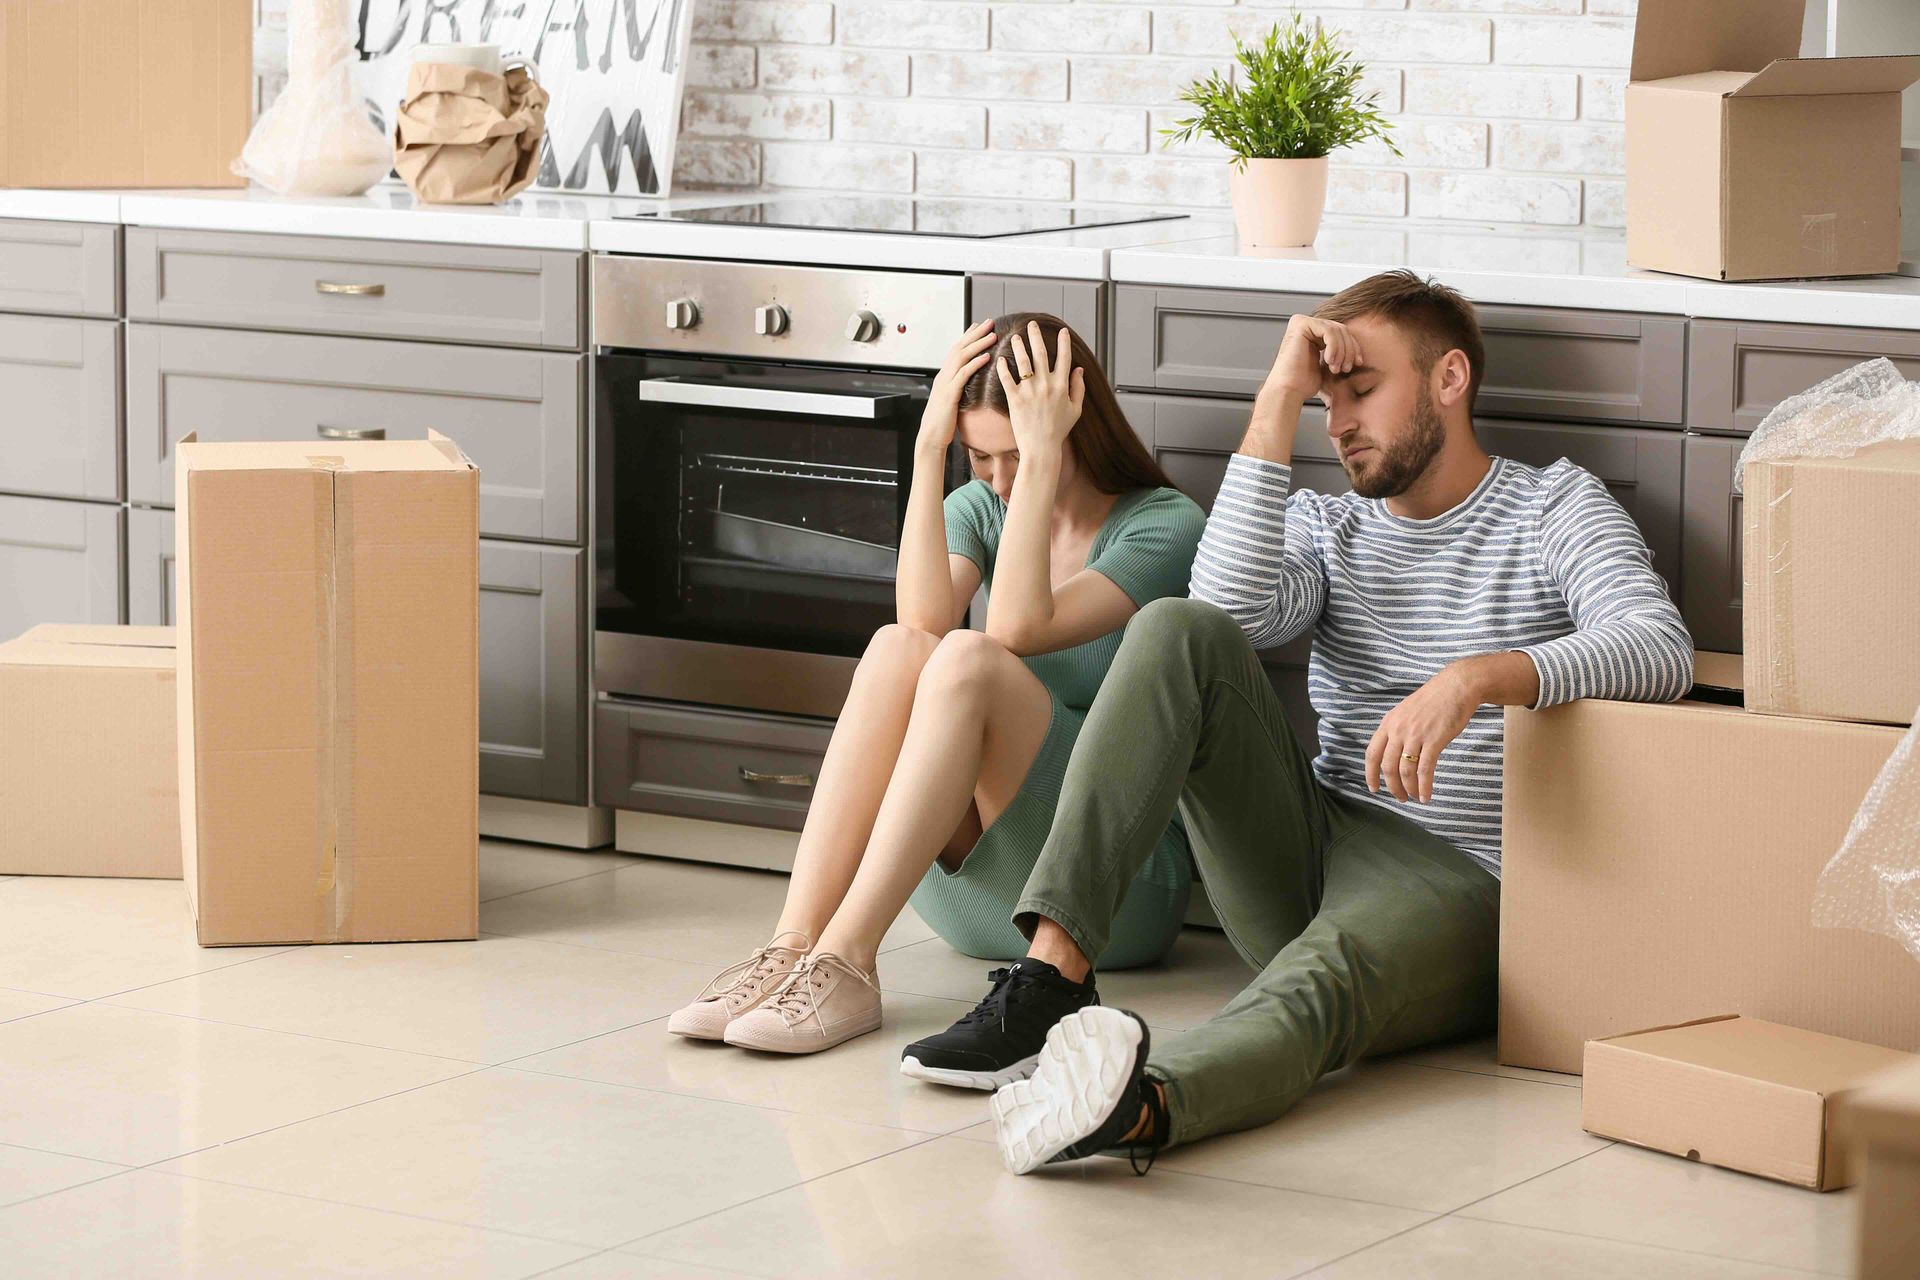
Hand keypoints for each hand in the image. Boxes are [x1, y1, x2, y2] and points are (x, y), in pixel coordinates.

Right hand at [919, 319, 997, 451]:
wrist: (930, 438)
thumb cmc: (942, 423)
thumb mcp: (952, 402)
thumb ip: (958, 389)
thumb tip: (968, 385)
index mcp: (945, 377)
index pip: (957, 350)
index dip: (969, 336)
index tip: (981, 326)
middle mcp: (943, 376)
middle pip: (960, 348)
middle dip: (975, 333)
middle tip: (989, 322)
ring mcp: (945, 384)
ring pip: (962, 357)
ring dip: (978, 344)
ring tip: (992, 335)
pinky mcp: (949, 394)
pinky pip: (963, 374)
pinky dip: (975, 363)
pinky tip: (986, 356)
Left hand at [997, 321, 1083, 456]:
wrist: (1041, 447)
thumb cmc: (1058, 430)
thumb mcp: (1075, 410)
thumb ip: (1078, 388)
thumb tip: (1080, 369)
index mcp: (1061, 386)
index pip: (1064, 357)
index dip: (1064, 342)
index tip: (1062, 331)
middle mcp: (1046, 385)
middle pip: (1041, 353)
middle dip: (1036, 336)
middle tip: (1031, 324)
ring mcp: (1030, 391)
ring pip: (1023, 362)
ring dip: (1019, 346)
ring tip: (1015, 337)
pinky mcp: (1015, 399)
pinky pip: (1007, 379)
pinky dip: (1003, 367)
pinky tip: (1000, 358)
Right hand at [1263, 314, 1363, 403]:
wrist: (1289, 391)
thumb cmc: (1304, 382)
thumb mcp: (1329, 363)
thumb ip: (1340, 350)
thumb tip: (1358, 345)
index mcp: (1311, 331)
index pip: (1341, 332)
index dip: (1353, 347)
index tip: (1358, 363)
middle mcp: (1306, 324)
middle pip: (1341, 329)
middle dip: (1349, 350)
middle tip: (1346, 368)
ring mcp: (1302, 322)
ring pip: (1337, 330)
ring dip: (1342, 352)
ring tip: (1336, 369)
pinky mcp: (1301, 324)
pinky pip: (1329, 331)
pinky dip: (1334, 347)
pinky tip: (1329, 362)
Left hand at [1364, 663, 1479, 803]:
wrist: (1457, 686)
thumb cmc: (1434, 700)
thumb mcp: (1406, 711)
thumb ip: (1398, 730)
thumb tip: (1394, 752)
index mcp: (1388, 723)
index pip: (1372, 753)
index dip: (1371, 774)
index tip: (1374, 788)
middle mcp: (1398, 730)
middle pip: (1387, 766)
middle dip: (1393, 786)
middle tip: (1400, 797)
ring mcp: (1415, 735)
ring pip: (1405, 771)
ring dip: (1409, 788)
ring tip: (1415, 798)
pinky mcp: (1434, 740)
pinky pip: (1424, 769)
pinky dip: (1424, 786)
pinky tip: (1426, 796)